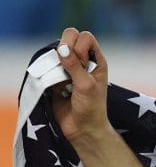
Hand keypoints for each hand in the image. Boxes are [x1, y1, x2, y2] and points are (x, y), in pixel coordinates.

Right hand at [52, 28, 111, 146]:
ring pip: (56, 50)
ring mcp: (68, 68)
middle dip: (65, 49)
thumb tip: (62, 48)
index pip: (85, 37)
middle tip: (69, 69)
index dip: (79, 46)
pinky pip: (47, 65)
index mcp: (96, 61)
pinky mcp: (55, 77)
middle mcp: (83, 61)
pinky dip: (48, 71)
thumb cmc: (91, 108)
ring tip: (62, 79)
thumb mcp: (86, 85)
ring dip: (56, 62)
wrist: (82, 129)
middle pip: (69, 38)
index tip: (81, 64)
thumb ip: (74, 66)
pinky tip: (54, 84)